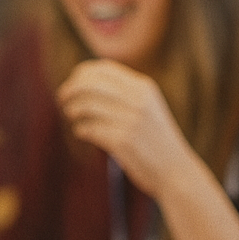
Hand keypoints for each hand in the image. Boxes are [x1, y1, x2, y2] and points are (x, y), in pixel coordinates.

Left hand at [57, 60, 192, 198]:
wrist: (176, 171)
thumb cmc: (156, 140)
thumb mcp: (148, 107)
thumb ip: (125, 94)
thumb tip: (85, 82)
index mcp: (144, 87)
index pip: (104, 69)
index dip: (82, 73)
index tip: (72, 83)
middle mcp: (138, 100)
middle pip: (91, 84)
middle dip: (71, 89)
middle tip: (62, 98)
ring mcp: (131, 120)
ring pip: (87, 105)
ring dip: (73, 109)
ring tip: (72, 115)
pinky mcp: (122, 141)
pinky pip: (89, 128)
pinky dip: (80, 129)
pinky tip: (81, 132)